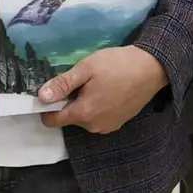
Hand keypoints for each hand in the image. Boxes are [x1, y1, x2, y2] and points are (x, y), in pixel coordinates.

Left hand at [37, 45, 167, 134]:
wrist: (152, 68)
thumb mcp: (85, 69)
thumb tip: (40, 97)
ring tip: (94, 84)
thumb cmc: (117, 66)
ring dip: (83, 104)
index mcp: (83, 114)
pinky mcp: (118, 123)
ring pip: (84, 118)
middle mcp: (94, 126)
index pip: (52, 121)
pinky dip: (96, 107)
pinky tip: (105, 91)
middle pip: (69, 118)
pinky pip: (98, 118)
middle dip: (68, 102)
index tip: (49, 92)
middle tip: (80, 81)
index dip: (46, 108)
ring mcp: (108, 126)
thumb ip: (62, 84)